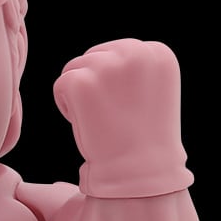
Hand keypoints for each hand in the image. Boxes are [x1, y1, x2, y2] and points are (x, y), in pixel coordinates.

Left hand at [53, 39, 192, 197]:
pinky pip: (61, 84)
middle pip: (96, 55)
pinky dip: (66, 105)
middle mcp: (136, 52)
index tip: (130, 106)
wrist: (139, 169)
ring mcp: (107, 66)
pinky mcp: (81, 81)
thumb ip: (132, 66)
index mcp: (158, 53)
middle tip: (114, 115)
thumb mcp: (151, 91)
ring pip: (76, 68)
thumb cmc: (144, 137)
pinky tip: (87, 122)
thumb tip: (101, 54)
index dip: (117, 82)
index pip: (121, 51)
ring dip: (82, 94)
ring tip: (103, 118)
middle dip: (97, 84)